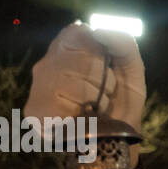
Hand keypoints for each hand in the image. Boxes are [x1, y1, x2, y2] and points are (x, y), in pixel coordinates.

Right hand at [26, 22, 145, 129]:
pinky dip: (80, 115)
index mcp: (67, 49)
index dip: (97, 53)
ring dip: (94, 99)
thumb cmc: (122, 101)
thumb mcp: (131, 68)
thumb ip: (123, 42)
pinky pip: (60, 106)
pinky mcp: (36, 111)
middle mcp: (47, 64)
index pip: (76, 33)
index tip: (105, 68)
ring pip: (71, 84)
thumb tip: (96, 31)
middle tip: (102, 94)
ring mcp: (39, 88)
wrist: (120, 137)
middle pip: (79, 60)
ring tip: (94, 107)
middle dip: (102, 80)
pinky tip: (80, 119)